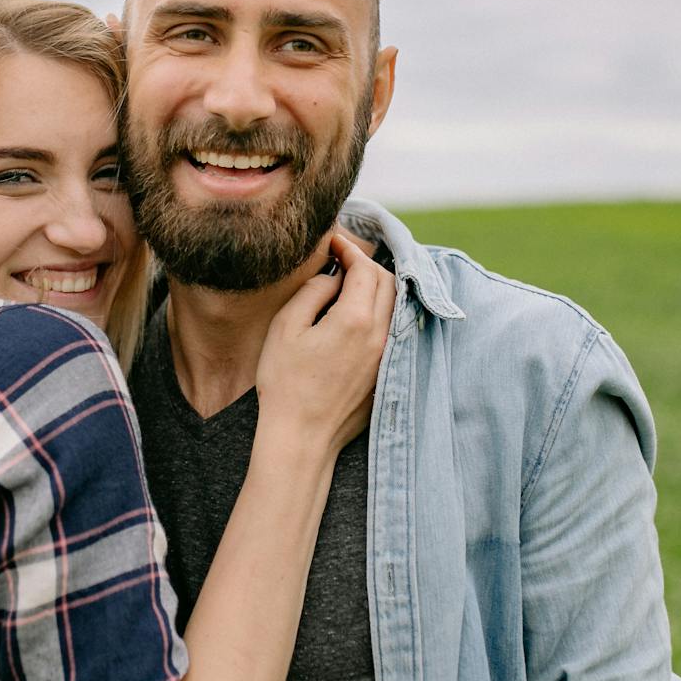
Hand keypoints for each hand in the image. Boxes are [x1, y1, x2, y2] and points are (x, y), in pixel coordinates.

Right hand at [254, 233, 395, 457]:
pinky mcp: (385, 373)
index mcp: (356, 320)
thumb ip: (313, 292)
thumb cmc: (286, 383)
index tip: (333, 243)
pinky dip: (381, 312)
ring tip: (351, 284)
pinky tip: (359, 315)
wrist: (301, 437)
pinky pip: (393, 330)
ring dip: (377, 288)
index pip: (365, 269)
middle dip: (366, 265)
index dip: (349, 250)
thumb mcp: (287, 327)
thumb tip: (332, 278)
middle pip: (387, 283)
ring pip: (395, 306)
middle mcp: (381, 335)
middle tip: (341, 260)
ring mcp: (387, 356)